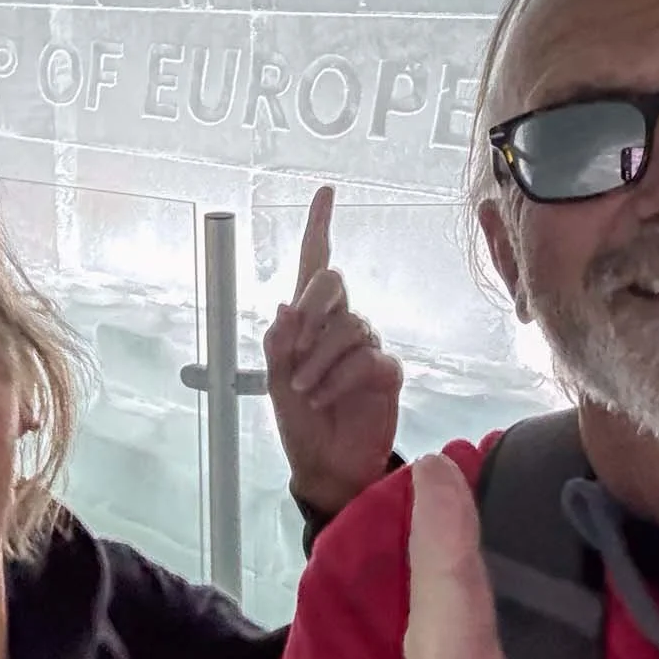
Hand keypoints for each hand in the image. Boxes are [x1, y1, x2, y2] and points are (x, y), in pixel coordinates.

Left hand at [266, 186, 402, 517]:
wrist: (326, 464)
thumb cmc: (299, 421)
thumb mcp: (274, 382)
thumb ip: (278, 345)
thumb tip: (285, 307)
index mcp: (309, 320)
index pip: (315, 265)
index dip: (319, 226)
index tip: (326, 194)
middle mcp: (340, 325)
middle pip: (333, 284)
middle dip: (311, 310)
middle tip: (294, 347)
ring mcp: (365, 347)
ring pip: (347, 328)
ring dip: (318, 362)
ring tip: (306, 392)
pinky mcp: (385, 372)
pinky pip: (367, 360)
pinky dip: (339, 380)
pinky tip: (325, 398)